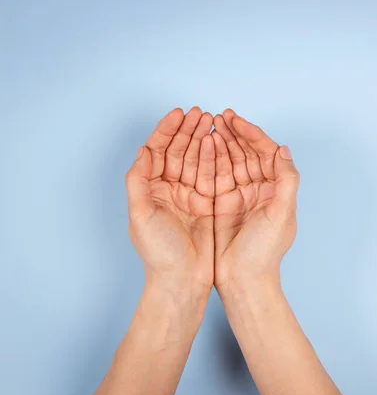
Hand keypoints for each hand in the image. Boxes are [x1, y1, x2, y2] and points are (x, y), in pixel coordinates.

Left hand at [125, 107, 214, 295]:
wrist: (183, 281)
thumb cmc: (158, 253)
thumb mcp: (140, 216)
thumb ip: (138, 181)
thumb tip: (143, 151)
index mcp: (150, 190)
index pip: (157, 151)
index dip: (167, 131)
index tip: (179, 114)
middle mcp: (168, 189)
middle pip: (178, 151)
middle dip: (188, 130)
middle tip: (200, 113)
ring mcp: (189, 196)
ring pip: (195, 160)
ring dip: (202, 140)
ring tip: (212, 122)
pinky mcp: (207, 205)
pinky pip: (211, 175)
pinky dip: (214, 158)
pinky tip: (219, 143)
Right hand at [212, 109, 299, 288]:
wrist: (243, 279)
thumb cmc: (265, 251)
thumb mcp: (282, 214)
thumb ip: (286, 181)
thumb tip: (284, 149)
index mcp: (277, 189)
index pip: (266, 153)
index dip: (252, 134)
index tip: (235, 119)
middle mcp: (260, 189)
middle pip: (247, 153)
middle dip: (234, 133)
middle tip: (219, 116)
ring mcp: (241, 196)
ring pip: (231, 161)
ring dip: (222, 142)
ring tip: (209, 124)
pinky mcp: (223, 204)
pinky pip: (217, 175)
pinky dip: (211, 159)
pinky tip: (203, 145)